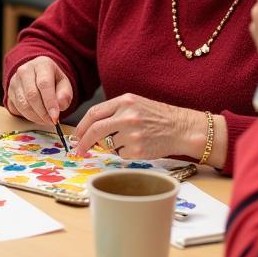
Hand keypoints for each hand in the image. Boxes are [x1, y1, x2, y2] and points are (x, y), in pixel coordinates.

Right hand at [6, 56, 73, 124]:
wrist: (38, 76)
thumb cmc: (52, 80)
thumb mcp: (64, 84)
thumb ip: (65, 94)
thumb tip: (59, 105)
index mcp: (41, 64)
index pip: (44, 84)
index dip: (50, 102)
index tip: (55, 117)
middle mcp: (25, 70)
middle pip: (32, 95)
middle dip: (43, 112)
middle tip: (52, 121)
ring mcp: (14, 81)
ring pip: (23, 104)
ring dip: (36, 116)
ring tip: (46, 120)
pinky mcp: (10, 92)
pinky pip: (17, 108)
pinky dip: (28, 116)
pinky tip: (37, 117)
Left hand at [72, 93, 201, 159]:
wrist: (181, 128)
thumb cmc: (156, 116)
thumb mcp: (134, 104)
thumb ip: (112, 112)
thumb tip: (89, 130)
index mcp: (124, 102)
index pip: (93, 113)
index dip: (81, 126)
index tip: (77, 136)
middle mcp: (127, 117)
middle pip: (95, 130)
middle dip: (84, 142)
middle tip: (79, 150)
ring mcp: (132, 134)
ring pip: (108, 144)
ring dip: (111, 146)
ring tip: (128, 139)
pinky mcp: (138, 150)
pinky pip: (120, 154)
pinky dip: (124, 152)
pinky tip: (137, 145)